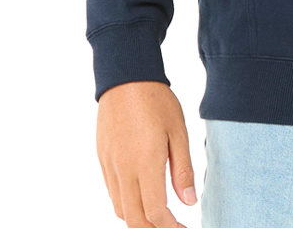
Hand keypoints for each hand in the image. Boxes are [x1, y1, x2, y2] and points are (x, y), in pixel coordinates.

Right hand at [96, 80, 197, 227]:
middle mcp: (124, 169)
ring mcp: (110, 166)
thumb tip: (189, 202)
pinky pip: (113, 193)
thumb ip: (182, 169)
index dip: (170, 226)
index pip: (155, 211)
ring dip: (139, 219)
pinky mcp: (103, 160)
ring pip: (121, 209)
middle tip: (173, 226)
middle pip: (135, 218)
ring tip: (160, 215)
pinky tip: (142, 196)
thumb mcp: (178, 131)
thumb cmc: (157, 101)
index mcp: (146, 163)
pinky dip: (126, 204)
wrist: (125, 78)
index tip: (184, 227)